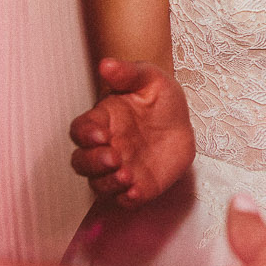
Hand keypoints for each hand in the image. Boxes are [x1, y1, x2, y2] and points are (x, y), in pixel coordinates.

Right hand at [69, 57, 196, 205]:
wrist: (184, 123)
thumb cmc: (160, 99)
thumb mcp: (150, 78)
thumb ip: (128, 73)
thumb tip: (106, 64)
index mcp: (102, 121)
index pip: (81, 131)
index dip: (85, 135)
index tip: (101, 134)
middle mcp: (105, 148)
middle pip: (82, 162)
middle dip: (93, 163)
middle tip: (114, 157)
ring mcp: (119, 169)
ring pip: (98, 184)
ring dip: (107, 183)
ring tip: (126, 175)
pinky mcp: (137, 187)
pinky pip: (123, 200)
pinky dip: (125, 199)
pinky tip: (135, 192)